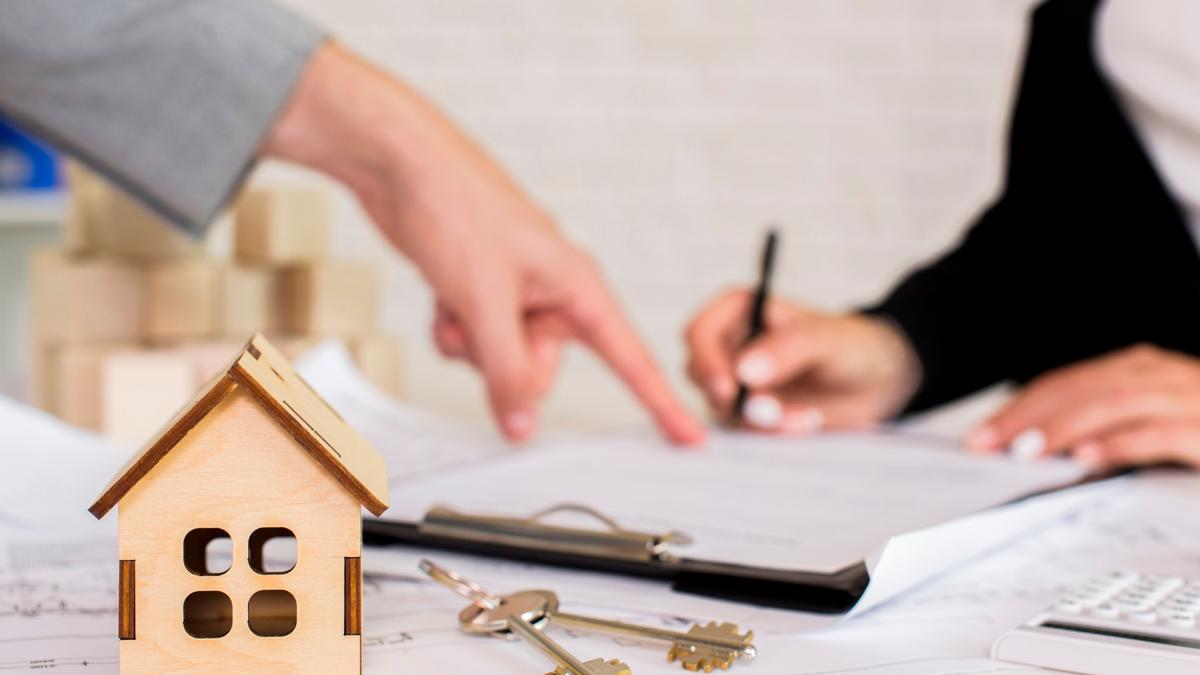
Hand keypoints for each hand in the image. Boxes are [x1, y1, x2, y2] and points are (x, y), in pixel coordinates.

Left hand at [263, 43, 703, 444]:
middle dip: (503, 360)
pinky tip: (442, 297)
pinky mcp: (483, 293)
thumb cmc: (456, 208)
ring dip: (469, 344)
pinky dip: (453, 330)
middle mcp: (554, 292)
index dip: (661, 402)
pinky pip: (474, 342)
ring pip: (500, 360)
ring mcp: (517, 294)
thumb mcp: (486, 303)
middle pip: (543, 370)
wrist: (402, 164)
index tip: (690, 438)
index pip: (630, 357)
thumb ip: (507, 371)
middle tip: (481, 320)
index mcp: (579, 286)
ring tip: (455, 299)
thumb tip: (522, 427)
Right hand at [684, 290, 920, 432]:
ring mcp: (737, 381)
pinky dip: (770, 432)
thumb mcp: (825, 340)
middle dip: (735, 399)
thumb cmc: (852, 345)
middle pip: (700, 374)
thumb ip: (786, 349)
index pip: (700, 333)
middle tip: (771, 413)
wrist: (876, 383)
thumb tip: (744, 370)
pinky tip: (803, 423)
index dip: (706, 361)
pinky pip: (742, 428)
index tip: (729, 389)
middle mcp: (730, 344)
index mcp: (739, 310)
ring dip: (760, 420)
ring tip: (804, 418)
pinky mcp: (749, 411)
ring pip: (721, 407)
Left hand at [966, 344, 1199, 469]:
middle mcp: (1164, 376)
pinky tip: (1086, 460)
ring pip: (1117, 404)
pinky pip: (1162, 434)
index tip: (978, 437)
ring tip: (1026, 452)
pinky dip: (1120, 445)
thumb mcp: (1145, 425)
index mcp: (1142, 371)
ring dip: (1065, 428)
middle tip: (987, 445)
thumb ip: (1099, 428)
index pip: (1067, 383)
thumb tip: (1030, 446)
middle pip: (1083, 388)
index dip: (1018, 407)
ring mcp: (1191, 400)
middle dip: (1028, 416)